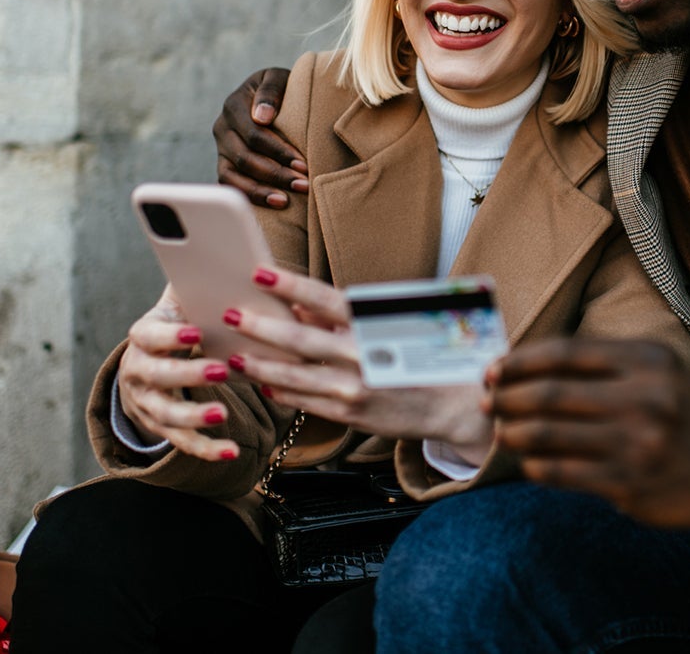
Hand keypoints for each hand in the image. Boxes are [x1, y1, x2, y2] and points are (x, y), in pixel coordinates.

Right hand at [117, 287, 240, 461]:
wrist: (149, 361)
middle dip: (187, 375)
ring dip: (194, 417)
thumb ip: (199, 280)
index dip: (170, 335)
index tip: (196, 333)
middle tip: (220, 371)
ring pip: (166, 415)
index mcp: (144, 335)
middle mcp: (138, 371)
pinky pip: (183, 443)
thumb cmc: (178, 321)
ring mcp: (147, 403)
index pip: (148, 334)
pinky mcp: (162, 427)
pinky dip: (207, 450)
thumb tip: (237, 258)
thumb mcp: (180, 299)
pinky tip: (233, 451)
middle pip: (157, 376)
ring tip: (224, 415)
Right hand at [213, 66, 302, 207]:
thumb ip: (271, 91)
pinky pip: (230, 186)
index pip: (254, 134)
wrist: (274, 97)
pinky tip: (272, 203)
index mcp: (233, 105)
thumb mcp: (278, 78)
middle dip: (275, 174)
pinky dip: (249, 197)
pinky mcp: (224, 165)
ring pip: (232, 177)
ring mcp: (220, 149)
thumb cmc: (282, 88)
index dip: (278, 151)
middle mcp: (222, 128)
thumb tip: (262, 117)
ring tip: (286, 201)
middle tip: (303, 185)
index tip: (302, 164)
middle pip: (244, 158)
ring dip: (261, 191)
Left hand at [226, 268, 493, 459]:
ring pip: (294, 376)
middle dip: (260, 326)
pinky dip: (282, 394)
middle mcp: (363, 355)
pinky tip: (263, 386)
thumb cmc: (426, 354)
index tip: (260, 273)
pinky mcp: (352, 415)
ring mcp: (355, 389)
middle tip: (230, 313)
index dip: (290, 286)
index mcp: (374, 325)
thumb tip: (300, 306)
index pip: (324, 299)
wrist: (459, 403)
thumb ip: (344, 317)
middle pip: (300, 338)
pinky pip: (306, 404)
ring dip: (260, 365)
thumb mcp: (393, 325)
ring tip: (233, 356)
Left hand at [485, 338, 689, 526]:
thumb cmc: (674, 410)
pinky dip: (534, 465)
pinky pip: (561, 472)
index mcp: (648, 360)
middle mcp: (646, 398)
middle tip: (487, 401)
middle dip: (509, 396)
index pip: (566, 353)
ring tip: (501, 431)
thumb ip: (598, 364)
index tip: (493, 369)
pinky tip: (527, 461)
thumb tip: (519, 368)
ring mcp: (638, 444)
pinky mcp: (629, 484)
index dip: (521, 360)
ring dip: (514, 432)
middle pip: (552, 393)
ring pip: (550, 434)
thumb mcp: (652, 371)